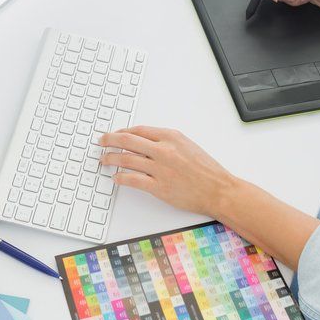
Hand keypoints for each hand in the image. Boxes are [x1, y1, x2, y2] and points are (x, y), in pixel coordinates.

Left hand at [99, 126, 237, 218]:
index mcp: (171, 137)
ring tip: (104, 160)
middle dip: (109, 140)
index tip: (115, 135)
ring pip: (126, 160)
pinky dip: (120, 177)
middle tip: (101, 142)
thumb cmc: (206, 170)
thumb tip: (144, 141)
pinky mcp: (159, 187)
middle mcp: (164, 150)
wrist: (218, 189)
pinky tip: (116, 177)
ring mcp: (160, 169)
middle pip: (127, 141)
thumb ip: (167, 141)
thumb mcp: (187, 145)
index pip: (139, 130)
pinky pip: (132, 180)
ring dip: (111, 159)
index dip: (123, 132)